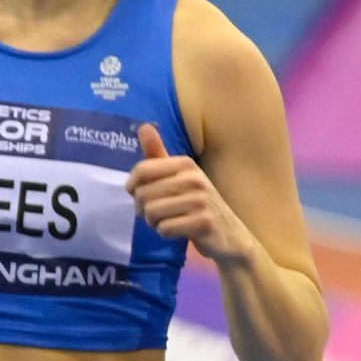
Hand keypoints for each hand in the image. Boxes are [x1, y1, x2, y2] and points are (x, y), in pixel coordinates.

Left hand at [125, 122, 246, 263]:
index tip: (136, 194)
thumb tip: (143, 126)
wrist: (228, 233)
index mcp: (186, 164)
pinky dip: (165, 233)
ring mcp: (201, 200)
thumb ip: (159, 155)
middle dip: (142, 209)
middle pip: (143, 194)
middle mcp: (194, 178)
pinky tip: (177, 230)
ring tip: (165, 221)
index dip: (132, 186)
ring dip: (152, 222)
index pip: (142, 170)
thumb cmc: (197, 203)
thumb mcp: (179, 176)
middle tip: (154, 213)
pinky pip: (165, 228)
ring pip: (152, 213)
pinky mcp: (203, 222)